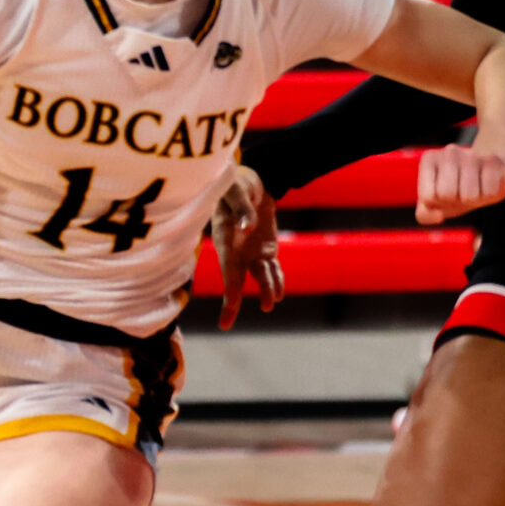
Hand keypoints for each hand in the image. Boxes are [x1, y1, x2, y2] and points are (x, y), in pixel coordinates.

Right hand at [211, 163, 282, 330]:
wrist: (248, 180)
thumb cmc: (236, 183)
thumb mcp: (236, 190)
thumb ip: (242, 208)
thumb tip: (249, 226)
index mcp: (225, 238)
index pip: (227, 268)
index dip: (229, 287)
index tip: (231, 303)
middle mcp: (236, 250)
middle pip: (235, 281)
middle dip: (231, 303)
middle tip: (226, 325)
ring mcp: (251, 251)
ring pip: (259, 276)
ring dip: (264, 290)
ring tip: (270, 304)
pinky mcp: (266, 248)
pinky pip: (272, 268)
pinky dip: (277, 280)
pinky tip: (279, 294)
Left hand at [414, 141, 504, 224]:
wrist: (486, 173)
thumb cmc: (456, 189)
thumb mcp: (434, 203)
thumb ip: (425, 215)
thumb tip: (438, 215)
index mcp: (429, 160)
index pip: (428, 196)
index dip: (438, 203)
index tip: (443, 195)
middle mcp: (450, 152)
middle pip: (447, 194)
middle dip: (455, 200)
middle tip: (460, 192)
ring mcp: (473, 154)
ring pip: (469, 196)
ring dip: (473, 199)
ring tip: (474, 188)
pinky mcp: (494, 161)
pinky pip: (489, 193)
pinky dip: (489, 196)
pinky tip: (486, 184)